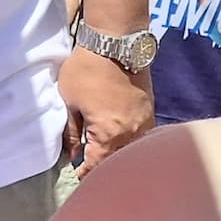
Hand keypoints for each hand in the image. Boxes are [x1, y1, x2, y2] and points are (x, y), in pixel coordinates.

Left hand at [58, 47, 153, 177]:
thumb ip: (72, 132)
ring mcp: (145, 122)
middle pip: (118, 159)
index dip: (87, 173)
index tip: (80, 177)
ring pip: (133, 149)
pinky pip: (142, 135)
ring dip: (119, 154)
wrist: (114, 43)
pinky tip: (121, 140)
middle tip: (91, 169)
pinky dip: (131, 141)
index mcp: (109, 133)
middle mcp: (132, 132)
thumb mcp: (69, 101)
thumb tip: (72, 154)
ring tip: (105, 155)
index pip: (98, 164)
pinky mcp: (150, 110)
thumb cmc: (86, 71)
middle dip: (105, 166)